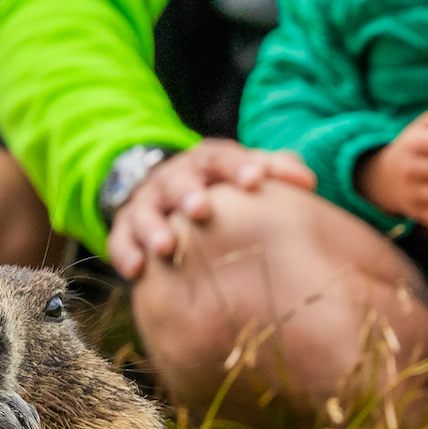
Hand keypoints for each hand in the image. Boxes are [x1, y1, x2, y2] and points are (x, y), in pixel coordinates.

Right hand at [107, 139, 315, 280]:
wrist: (164, 188)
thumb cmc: (220, 187)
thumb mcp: (242, 172)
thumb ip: (273, 171)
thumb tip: (308, 181)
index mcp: (207, 162)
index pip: (222, 157)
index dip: (238, 166)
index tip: (254, 180)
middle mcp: (174, 178)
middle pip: (179, 181)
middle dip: (188, 193)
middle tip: (201, 209)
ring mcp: (147, 202)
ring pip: (145, 212)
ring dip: (153, 228)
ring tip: (165, 247)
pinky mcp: (125, 227)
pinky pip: (119, 240)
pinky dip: (125, 253)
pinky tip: (136, 271)